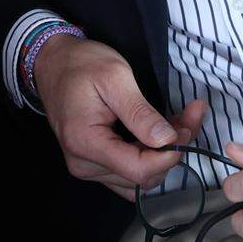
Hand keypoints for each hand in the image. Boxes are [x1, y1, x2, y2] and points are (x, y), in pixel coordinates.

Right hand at [33, 34, 206, 198]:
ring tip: (177, 122)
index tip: (186, 126)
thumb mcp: (115, 77)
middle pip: (143, 177)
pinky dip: (150, 157)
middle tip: (189, 115)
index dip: (169, 155)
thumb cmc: (82, 65)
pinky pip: (129, 173)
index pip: (139, 170)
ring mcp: (88, 168)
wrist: (53, 63)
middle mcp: (84, 165)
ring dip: (164, 154)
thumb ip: (140, 113)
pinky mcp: (94, 165)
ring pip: (140, 178)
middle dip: (172, 150)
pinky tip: (159, 134)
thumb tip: (167, 140)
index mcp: (86, 143)